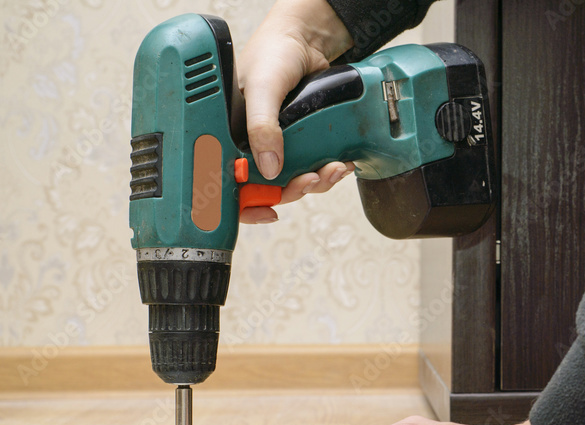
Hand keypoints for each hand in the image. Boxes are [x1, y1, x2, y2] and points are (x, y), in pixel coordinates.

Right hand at [237, 0, 355, 223]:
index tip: (267, 212)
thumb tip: (271, 169)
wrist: (307, 38)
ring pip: (295, 181)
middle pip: (269, 188)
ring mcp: (279, 145)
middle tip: (312, 179)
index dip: (246, 205)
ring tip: (334, 168)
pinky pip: (314, 167)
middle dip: (294, 190)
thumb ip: (263, 126)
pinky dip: (329, 170)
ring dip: (317, 181)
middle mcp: (252, 145)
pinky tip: (341, 162)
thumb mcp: (262, 88)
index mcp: (230, 137)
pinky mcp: (303, 142)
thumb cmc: (273, 54)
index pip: (230, 184)